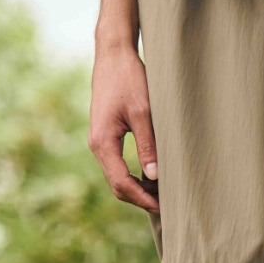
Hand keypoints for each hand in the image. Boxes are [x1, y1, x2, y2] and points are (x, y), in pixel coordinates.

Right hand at [88, 41, 159, 213]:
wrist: (113, 55)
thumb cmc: (129, 78)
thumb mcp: (143, 112)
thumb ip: (148, 146)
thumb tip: (154, 177)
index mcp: (103, 142)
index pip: (121, 183)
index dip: (143, 199)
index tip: (164, 207)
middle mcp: (97, 145)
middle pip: (117, 185)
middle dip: (141, 198)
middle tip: (166, 206)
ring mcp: (100, 141)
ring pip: (117, 176)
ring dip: (138, 188)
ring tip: (163, 194)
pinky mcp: (106, 135)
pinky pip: (118, 164)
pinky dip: (134, 175)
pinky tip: (153, 176)